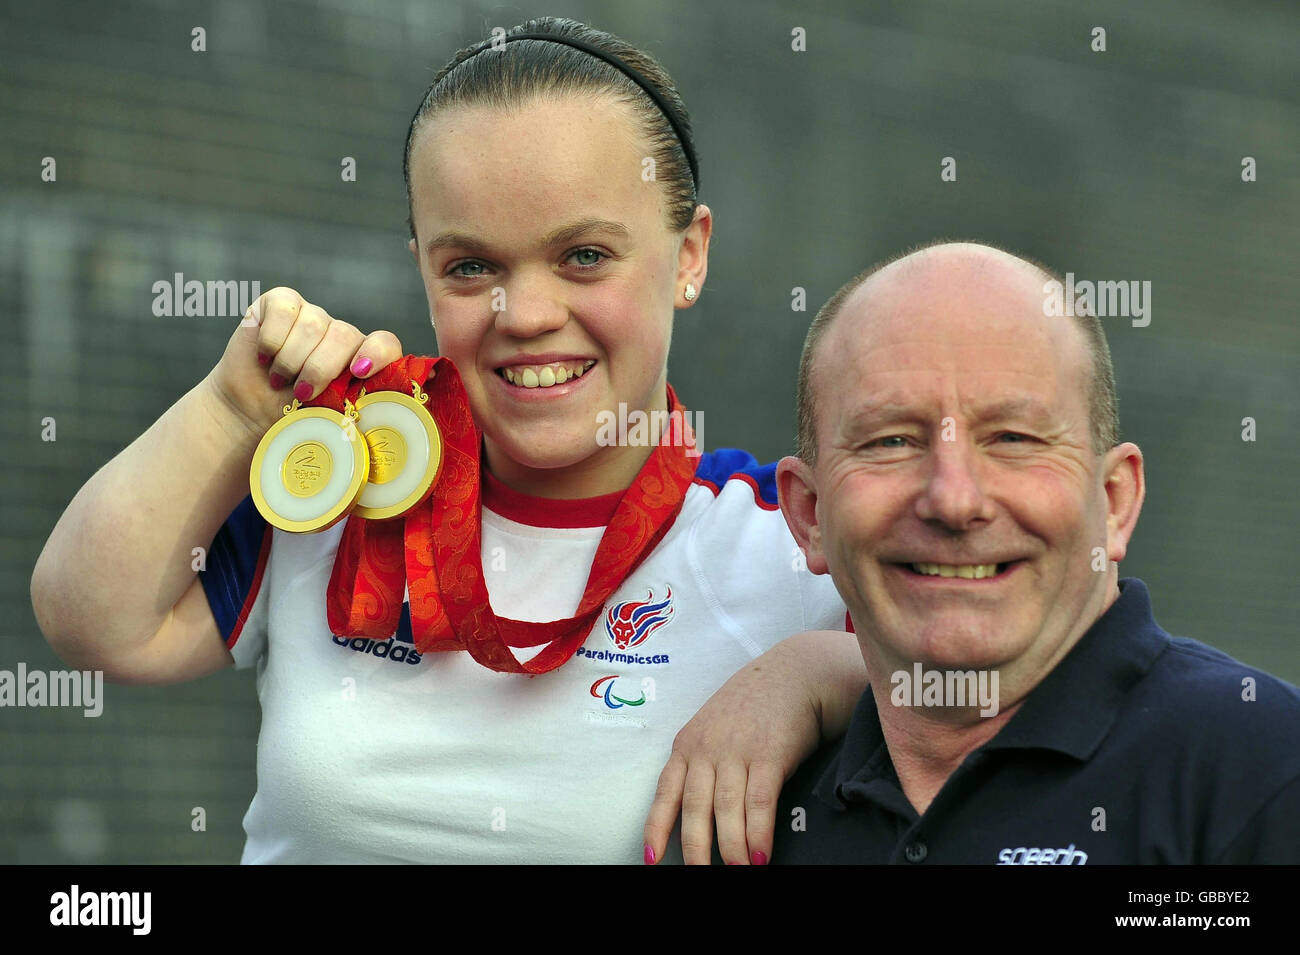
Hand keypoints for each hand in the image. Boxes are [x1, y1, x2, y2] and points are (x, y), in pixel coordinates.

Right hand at [206, 287, 405, 436]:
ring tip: (278, 380)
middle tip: (301, 394)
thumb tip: (370, 414)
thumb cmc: (289, 418)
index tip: (359, 372)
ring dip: (291, 360)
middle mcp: (340, 335)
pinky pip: (284, 310)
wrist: (247, 411)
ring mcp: (313, 316)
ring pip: (313, 324)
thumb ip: (350, 407)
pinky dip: (271, 339)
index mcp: (361, 362)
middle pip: (345, 336)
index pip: (385, 345)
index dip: (376, 353)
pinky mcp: (282, 304)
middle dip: (320, 369)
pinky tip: (265, 357)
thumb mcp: (325, 419)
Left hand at [642, 639, 822, 864]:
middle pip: (695, 809)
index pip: (665, 793)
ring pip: (727, 811)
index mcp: (688, 744)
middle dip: (695, 850)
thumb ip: (703, 761)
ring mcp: (738, 751)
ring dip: (730, 849)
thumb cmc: (754, 704)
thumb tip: (700, 811)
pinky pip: (759, 803)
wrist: (795, 673)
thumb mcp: (714, 727)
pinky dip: (758, 834)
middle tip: (699, 876)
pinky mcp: (770, 755)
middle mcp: (707, 749)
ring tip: (736, 872)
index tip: (651, 858)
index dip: (656, 828)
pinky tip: (759, 856)